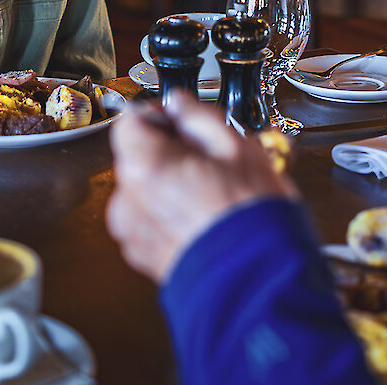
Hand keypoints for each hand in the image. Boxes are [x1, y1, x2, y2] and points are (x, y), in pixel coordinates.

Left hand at [106, 92, 296, 282]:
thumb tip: (180, 104)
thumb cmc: (251, 219)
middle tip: (208, 162)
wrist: (258, 283)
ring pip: (143, 191)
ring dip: (167, 187)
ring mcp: (132, 232)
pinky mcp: (142, 257)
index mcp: (144, 165)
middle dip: (167, 154)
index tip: (181, 123)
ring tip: (210, 195)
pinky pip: (148, 222)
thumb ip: (198, 116)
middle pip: (136, 157)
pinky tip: (202, 219)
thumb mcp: (237, 147)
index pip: (129, 121)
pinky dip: (168, 217)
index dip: (157, 116)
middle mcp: (128, 199)